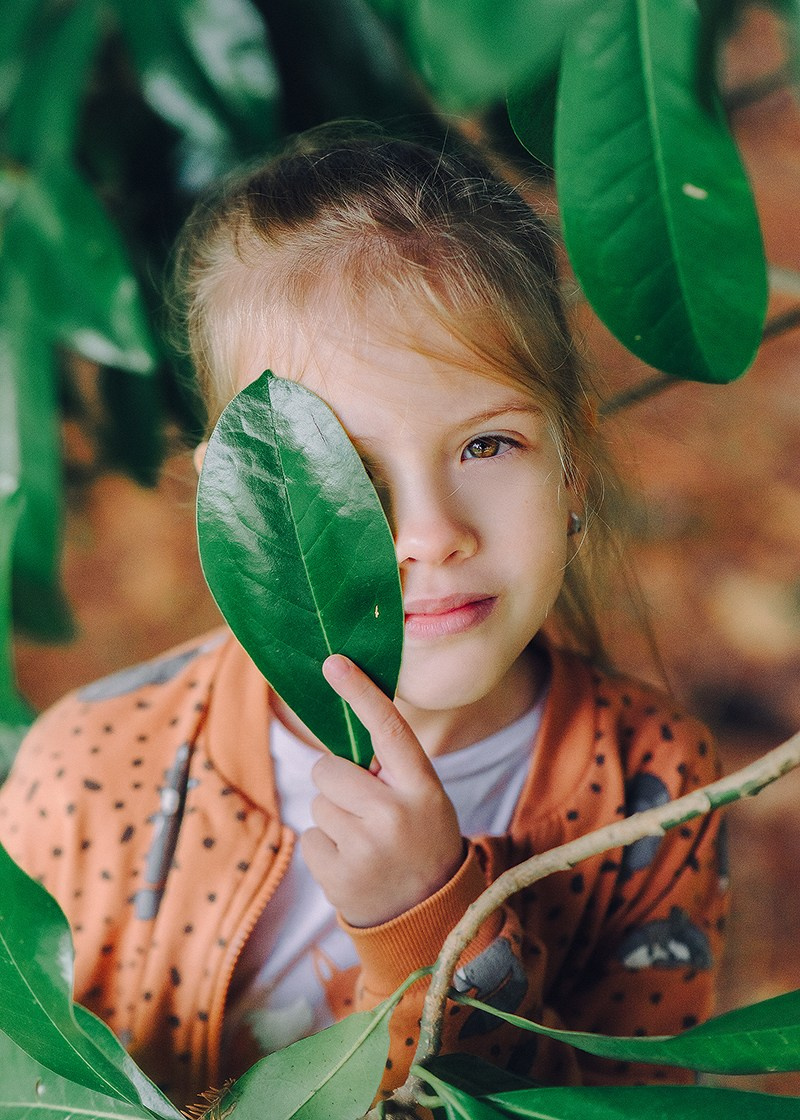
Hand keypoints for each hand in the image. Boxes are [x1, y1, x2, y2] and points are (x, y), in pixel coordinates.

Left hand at [300, 654, 463, 927]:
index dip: (361, 692)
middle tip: (364, 808)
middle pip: (329, 769)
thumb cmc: (421, 840)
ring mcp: (365, 848)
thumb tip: (342, 737)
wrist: (429, 916)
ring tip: (365, 842)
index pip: (389, 729)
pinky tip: (353, 863)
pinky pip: (309, 835)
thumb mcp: (425, 798)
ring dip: (333, 817)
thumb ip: (392, 768)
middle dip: (336, 782)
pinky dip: (325, 847)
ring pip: (317, 802)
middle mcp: (395, 815)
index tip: (334, 662)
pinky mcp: (338, 875)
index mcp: (422, 787)